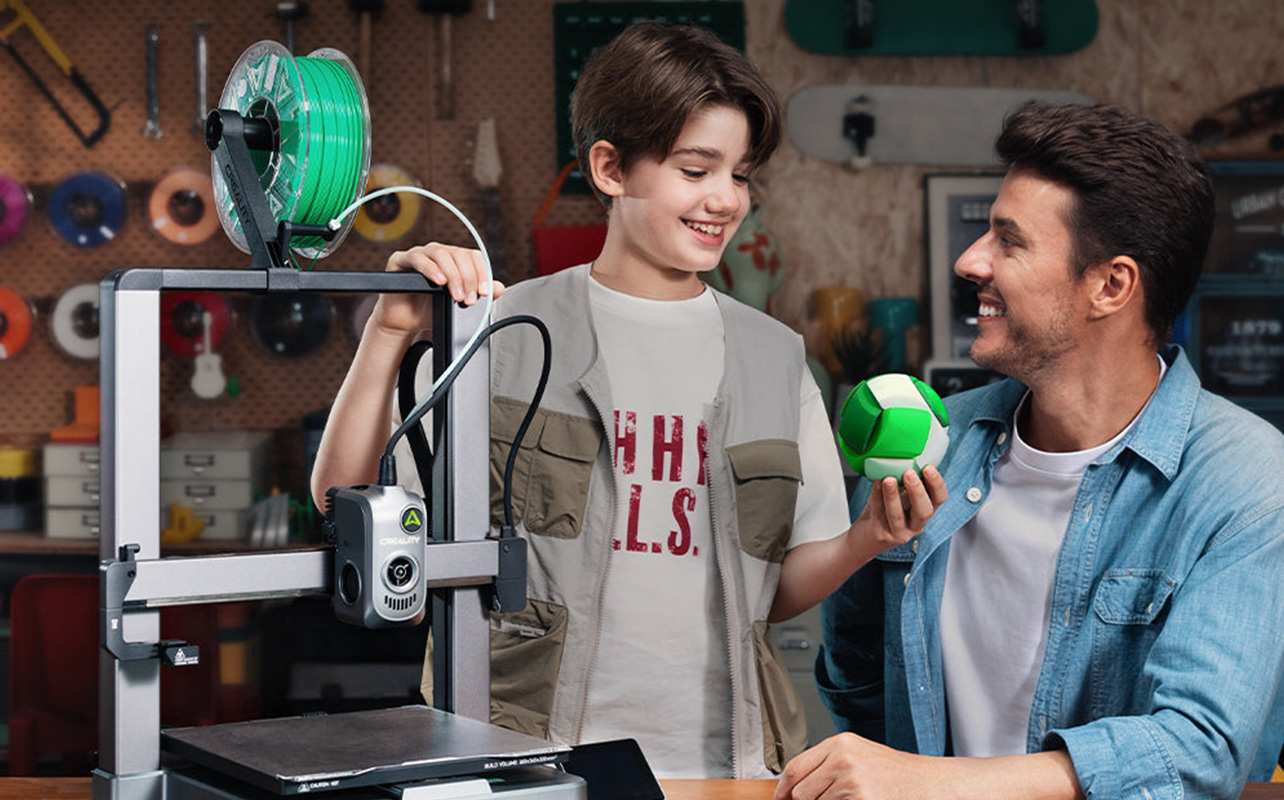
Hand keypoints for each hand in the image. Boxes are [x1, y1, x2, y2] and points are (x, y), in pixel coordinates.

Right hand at [369, 242, 505, 338]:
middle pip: (459, 255)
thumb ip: (479, 294)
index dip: (481, 273)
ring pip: (441, 254)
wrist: (406, 321)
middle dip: (468, 278)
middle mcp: (438, 253)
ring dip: (452, 275)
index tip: (484, 292)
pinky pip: (417, 258)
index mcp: (454, 260)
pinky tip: (438, 280)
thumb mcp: (458, 304)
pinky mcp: (400, 260)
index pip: (473, 256)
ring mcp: (419, 255)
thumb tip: (499, 287)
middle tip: (469, 299)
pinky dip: (430, 268)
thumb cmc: (430, 309)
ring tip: (456, 294)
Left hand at [775, 733, 933, 799]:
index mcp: (840, 743)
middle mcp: (842, 758)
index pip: (795, 767)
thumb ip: (828, 765)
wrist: (930, 784)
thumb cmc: (896, 773)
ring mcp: (851, 780)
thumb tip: (796, 788)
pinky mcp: (860, 799)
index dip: (783, 789)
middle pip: (801, 792)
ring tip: (853, 799)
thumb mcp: (859, 756)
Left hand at [853, 466, 946, 553]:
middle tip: (909, 474)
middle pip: (925, 511)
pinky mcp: (881, 535)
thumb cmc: (884, 512)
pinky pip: (879, 515)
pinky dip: (876, 498)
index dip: (937, 483)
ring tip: (888, 479)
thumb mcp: (899, 496)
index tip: (928, 467)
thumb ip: (905, 482)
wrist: (864, 538)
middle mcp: (916, 524)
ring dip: (893, 496)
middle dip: (918, 491)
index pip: (940, 499)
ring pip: (898, 516)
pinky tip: (875, 484)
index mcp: (924, 511)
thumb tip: (908, 454)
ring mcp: (899, 533)